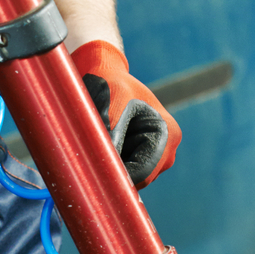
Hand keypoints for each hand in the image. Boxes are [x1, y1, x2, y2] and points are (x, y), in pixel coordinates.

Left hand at [72, 40, 179, 187]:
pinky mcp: (142, 157)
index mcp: (168, 134)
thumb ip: (111, 132)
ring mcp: (157, 155)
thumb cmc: (109, 83)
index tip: (91, 170)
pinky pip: (124, 172)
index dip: (117, 176)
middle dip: (113, 171)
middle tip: (87, 156)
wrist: (105, 74)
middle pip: (138, 179)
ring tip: (95, 143)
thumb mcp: (110, 103)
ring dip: (110, 167)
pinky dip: (110, 164)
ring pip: (130, 177)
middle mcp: (167, 149)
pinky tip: (100, 145)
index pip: (143, 173)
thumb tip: (105, 162)